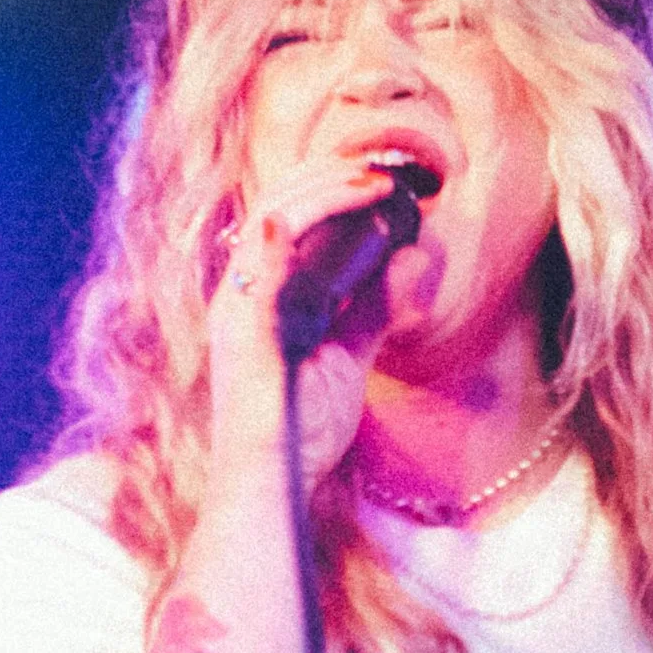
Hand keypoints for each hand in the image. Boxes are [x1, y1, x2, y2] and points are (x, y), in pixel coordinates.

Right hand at [208, 153, 401, 493]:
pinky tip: (295, 221)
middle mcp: (242, 292)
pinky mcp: (242, 337)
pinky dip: (275, 245)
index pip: (289, 215)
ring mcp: (237, 311)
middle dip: (329, 177)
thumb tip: (415, 254)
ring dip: (321, 196)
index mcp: (263, 292)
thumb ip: (377, 306)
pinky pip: (254, 279)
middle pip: (277, 205)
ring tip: (370, 183)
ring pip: (268, 223)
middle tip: (383, 168)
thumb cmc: (302, 429)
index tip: (383, 177)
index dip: (331, 186)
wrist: (272, 484)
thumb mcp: (351, 354)